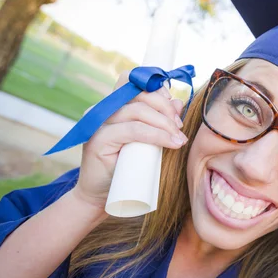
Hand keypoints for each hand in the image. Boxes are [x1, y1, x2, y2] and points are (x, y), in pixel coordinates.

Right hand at [73, 71, 187, 211]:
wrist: (104, 196)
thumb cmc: (128, 168)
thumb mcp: (149, 140)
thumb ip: (160, 119)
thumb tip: (177, 101)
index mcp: (113, 106)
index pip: (131, 81)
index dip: (155, 89)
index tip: (174, 108)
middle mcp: (103, 110)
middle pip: (138, 95)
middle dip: (165, 109)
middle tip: (180, 128)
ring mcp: (98, 123)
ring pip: (137, 111)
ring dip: (165, 124)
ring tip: (179, 139)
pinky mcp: (98, 140)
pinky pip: (133, 130)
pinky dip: (156, 135)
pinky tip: (172, 143)